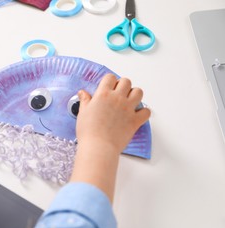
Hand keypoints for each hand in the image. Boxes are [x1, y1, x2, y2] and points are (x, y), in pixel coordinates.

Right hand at [70, 74, 150, 201]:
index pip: (110, 78)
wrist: (98, 147)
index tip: (108, 86)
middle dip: (123, 85)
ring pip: (139, 92)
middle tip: (119, 93)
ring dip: (135, 94)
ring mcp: (128, 109)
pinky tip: (137, 114)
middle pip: (126, 82)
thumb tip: (82, 93)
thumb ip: (85, 100)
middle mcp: (117, 98)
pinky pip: (146, 111)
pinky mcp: (135, 120)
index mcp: (103, 94)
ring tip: (129, 101)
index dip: (109, 81)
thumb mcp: (82, 113)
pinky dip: (143, 112)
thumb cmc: (89, 132)